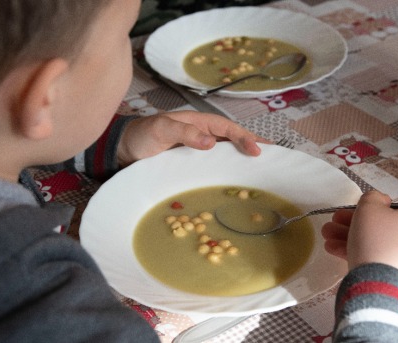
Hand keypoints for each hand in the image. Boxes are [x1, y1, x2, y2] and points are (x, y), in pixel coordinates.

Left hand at [116, 111, 270, 165]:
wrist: (122, 150)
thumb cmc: (141, 135)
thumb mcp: (161, 130)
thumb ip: (184, 133)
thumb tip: (211, 142)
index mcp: (199, 122)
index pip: (228, 128)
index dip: (244, 138)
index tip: (256, 151)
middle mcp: (202, 135)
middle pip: (233, 139)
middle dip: (253, 145)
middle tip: (275, 156)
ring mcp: (197, 150)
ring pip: (226, 153)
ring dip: (243, 159)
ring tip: (263, 169)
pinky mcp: (191, 164)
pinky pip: (214, 166)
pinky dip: (227, 170)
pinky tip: (235, 180)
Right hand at [321, 190, 397, 287]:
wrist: (379, 288)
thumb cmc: (378, 239)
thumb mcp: (368, 208)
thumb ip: (373, 197)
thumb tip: (382, 203)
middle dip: (368, 217)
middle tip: (343, 216)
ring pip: (386, 239)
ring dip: (357, 233)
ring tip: (328, 234)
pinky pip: (384, 257)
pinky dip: (363, 250)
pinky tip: (333, 250)